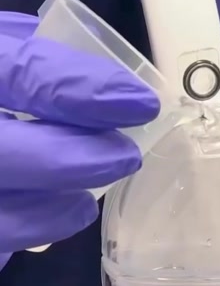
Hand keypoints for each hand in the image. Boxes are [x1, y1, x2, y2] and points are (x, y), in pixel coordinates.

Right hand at [0, 12, 158, 255]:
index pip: (21, 76)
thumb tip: (47, 48)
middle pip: (7, 155)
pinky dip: (12, 237)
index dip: (85, 90)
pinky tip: (31, 226)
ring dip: (51, 214)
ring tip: (83, 203)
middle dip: (78, 159)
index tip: (140, 103)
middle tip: (124, 157)